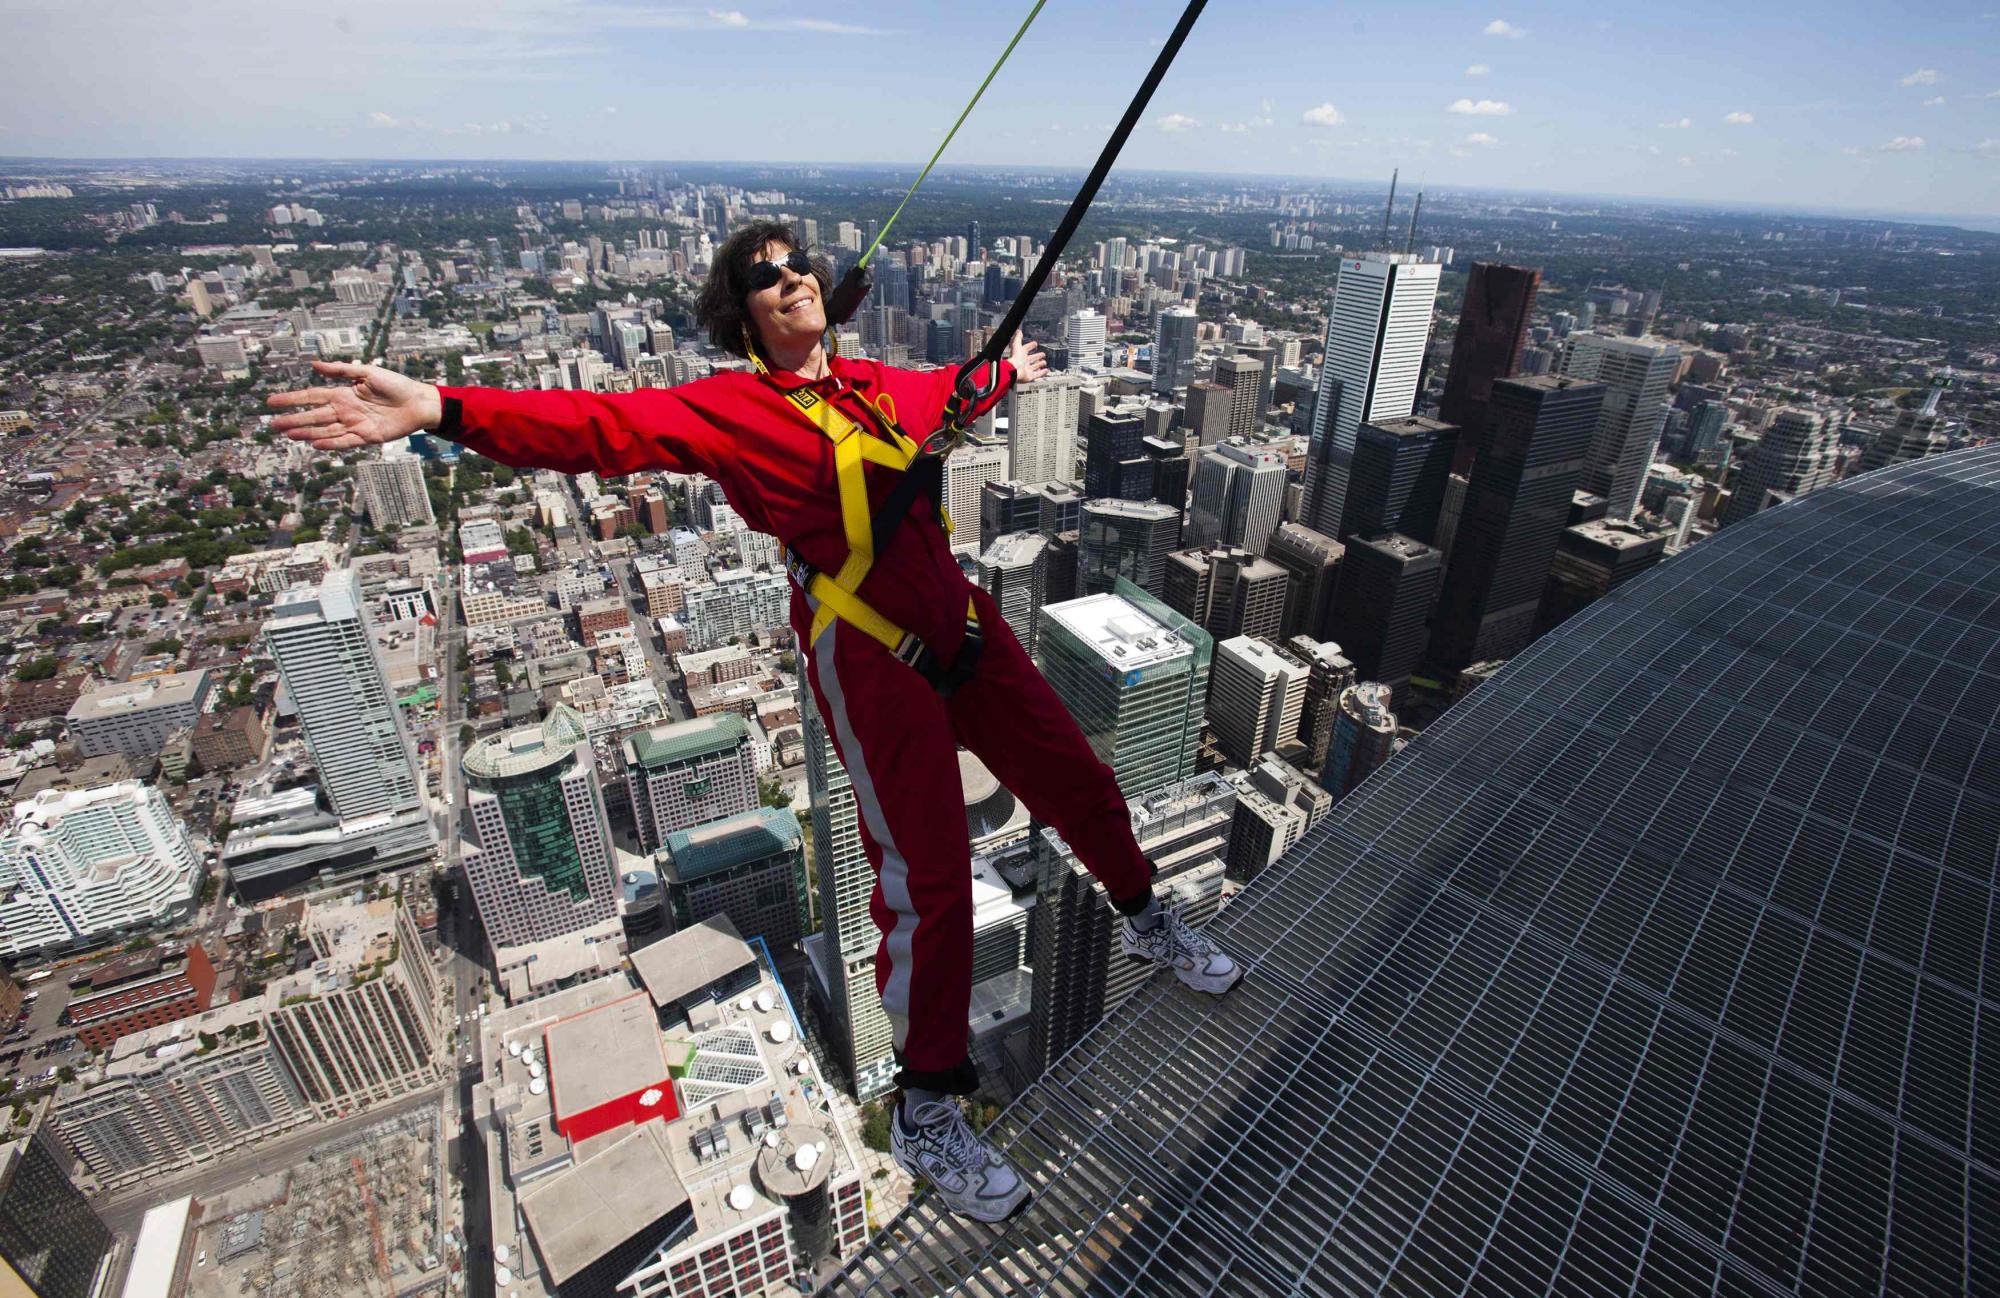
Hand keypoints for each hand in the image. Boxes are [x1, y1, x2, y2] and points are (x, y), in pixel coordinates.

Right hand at [266, 360, 441, 451]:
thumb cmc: (396, 385)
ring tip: (289, 435)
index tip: (271, 402)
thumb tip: (313, 365)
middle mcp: (345, 411)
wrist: (419, 402)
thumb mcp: (367, 372)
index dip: (291, 399)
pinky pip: (345, 441)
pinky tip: (315, 444)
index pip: (310, 397)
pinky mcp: (367, 437)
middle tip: (273, 425)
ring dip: (307, 433)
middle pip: (313, 416)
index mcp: (342, 394)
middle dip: (293, 420)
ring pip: (325, 430)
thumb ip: (341, 369)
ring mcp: (354, 425)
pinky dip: (331, 444)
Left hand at [1007, 333, 1047, 384]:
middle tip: (1043, 354)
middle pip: (1031, 358)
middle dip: (1037, 356)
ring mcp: (1027, 370)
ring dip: (1039, 364)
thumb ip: (1018, 338)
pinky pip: (1037, 374)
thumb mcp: (1017, 345)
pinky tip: (1047, 370)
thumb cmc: (1015, 358)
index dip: (1030, 346)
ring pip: (1034, 366)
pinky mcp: (1030, 376)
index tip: (1035, 344)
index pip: (1026, 349)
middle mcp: (1023, 362)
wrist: (1014, 370)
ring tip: (1044, 362)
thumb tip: (1018, 331)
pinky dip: (1042, 372)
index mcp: (1020, 355)